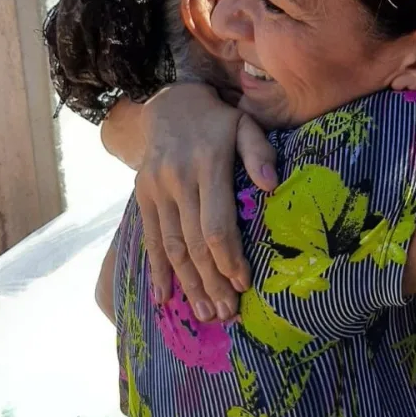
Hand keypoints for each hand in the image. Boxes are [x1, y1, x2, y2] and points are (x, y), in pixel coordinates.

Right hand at [134, 83, 276, 321]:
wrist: (168, 103)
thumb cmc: (219, 120)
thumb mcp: (245, 124)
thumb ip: (259, 152)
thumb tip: (272, 186)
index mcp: (208, 164)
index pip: (216, 224)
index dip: (230, 258)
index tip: (244, 284)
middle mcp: (178, 179)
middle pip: (195, 242)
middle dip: (212, 281)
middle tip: (227, 313)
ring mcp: (155, 189)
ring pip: (172, 246)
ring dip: (188, 284)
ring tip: (204, 314)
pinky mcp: (142, 195)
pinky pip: (150, 238)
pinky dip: (157, 270)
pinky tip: (164, 298)